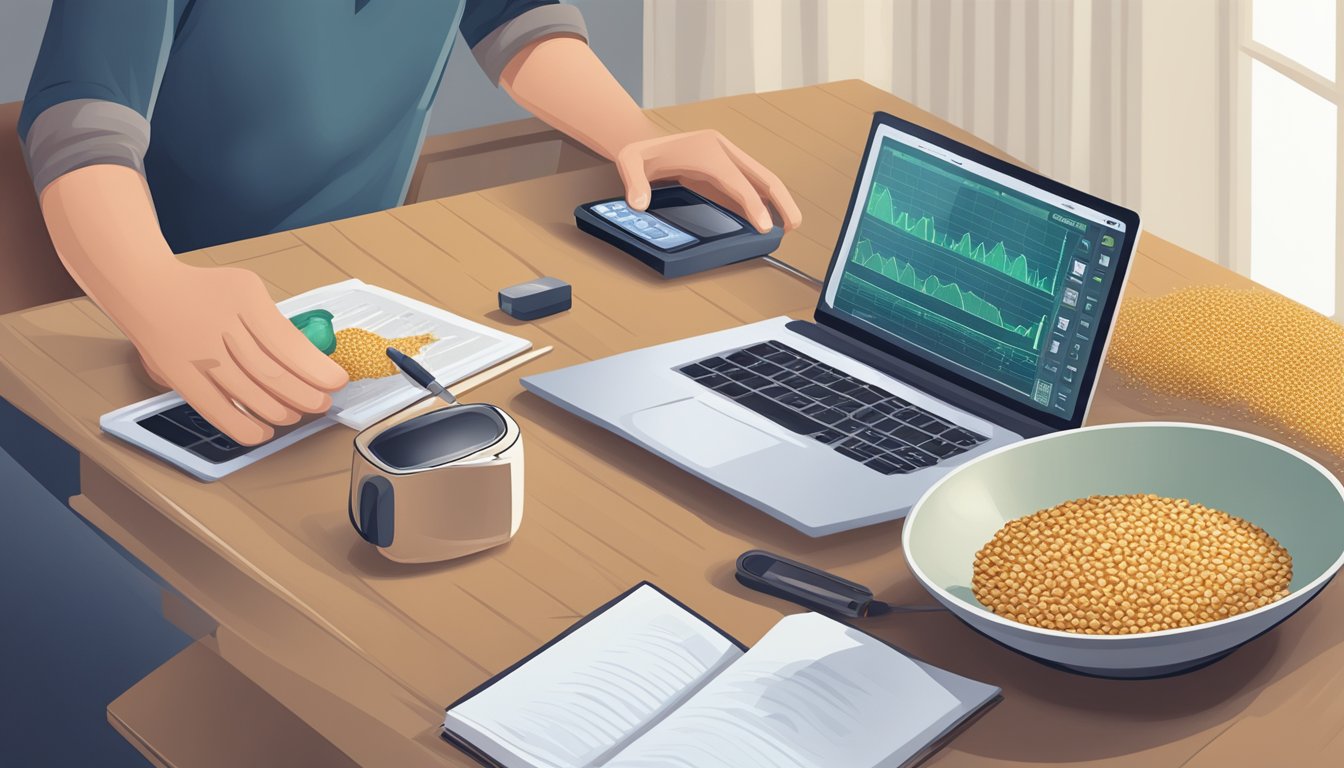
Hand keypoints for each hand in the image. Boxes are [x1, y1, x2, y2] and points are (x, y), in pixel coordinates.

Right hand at [115, 263, 348, 444]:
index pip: (287, 344)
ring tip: (300, 413)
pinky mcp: (180, 377)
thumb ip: (274, 323)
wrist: (146, 288)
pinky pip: (215, 409)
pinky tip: (265, 433)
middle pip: (270, 373)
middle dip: (305, 395)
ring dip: (281, 411)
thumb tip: (309, 363)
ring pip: (248, 393)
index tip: (337, 381)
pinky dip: (243, 426)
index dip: (316, 369)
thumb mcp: (247, 289)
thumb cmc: (205, 291)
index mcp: (243, 301)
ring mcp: (197, 354)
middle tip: (324, 403)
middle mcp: (219, 328)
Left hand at [614, 130, 802, 232]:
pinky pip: (750, 186)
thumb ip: (634, 182)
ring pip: (762, 180)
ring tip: (789, 225)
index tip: (766, 226)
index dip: (753, 205)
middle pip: (762, 176)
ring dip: (778, 201)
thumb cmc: (640, 153)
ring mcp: (727, 160)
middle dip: (781, 200)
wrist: (643, 141)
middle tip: (793, 225)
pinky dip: (763, 202)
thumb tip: (639, 203)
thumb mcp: (629, 162)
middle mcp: (723, 151)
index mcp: (708, 150)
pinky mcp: (725, 171)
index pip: (738, 181)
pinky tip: (769, 219)